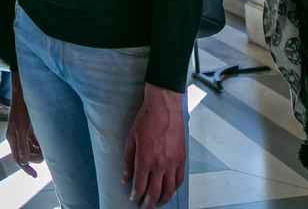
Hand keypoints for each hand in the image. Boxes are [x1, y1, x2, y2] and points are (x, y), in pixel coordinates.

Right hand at [7, 75, 42, 176]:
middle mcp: (16, 137)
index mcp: (12, 139)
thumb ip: (23, 146)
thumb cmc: (22, 108)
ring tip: (45, 143)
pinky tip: (44, 136)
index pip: (18, 159)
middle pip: (26, 155)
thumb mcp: (23, 128)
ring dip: (39, 148)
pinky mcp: (27, 127)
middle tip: (45, 151)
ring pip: (32, 148)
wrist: (23, 91)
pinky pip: (34, 140)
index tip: (35, 175)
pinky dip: (39, 141)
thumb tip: (23, 162)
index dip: (26, 168)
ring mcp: (22, 132)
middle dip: (36, 155)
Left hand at [123, 84, 185, 206]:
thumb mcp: (131, 140)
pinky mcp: (181, 158)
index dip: (136, 195)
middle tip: (145, 207)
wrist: (164, 107)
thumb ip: (128, 161)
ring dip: (163, 199)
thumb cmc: (146, 120)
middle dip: (149, 203)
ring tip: (158, 203)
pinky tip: (170, 190)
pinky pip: (179, 179)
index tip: (133, 198)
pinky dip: (174, 188)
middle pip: (155, 192)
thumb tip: (125, 177)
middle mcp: (160, 164)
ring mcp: (173, 162)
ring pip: (169, 189)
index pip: (140, 185)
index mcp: (145, 160)